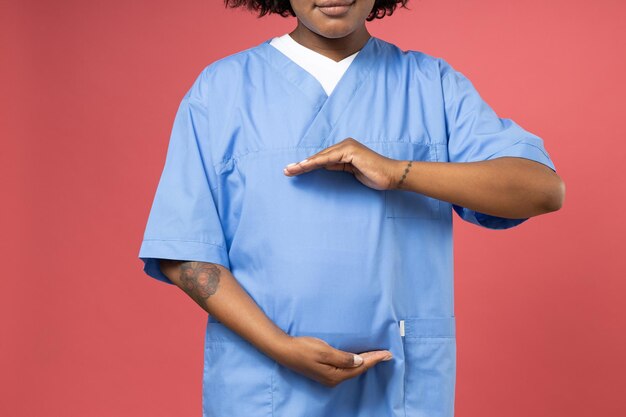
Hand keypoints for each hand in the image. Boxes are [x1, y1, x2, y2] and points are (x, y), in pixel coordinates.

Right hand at [273, 334, 392, 387]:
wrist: (284, 350)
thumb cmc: (303, 348)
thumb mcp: (325, 351)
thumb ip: (343, 357)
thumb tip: (360, 361)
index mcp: (335, 375)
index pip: (360, 366)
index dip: (375, 359)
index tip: (387, 354)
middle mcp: (333, 379)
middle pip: (358, 370)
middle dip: (373, 361)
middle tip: (387, 354)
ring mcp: (328, 377)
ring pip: (352, 370)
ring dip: (365, 362)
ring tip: (377, 356)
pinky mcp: (324, 372)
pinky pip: (345, 368)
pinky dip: (355, 362)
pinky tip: (358, 359)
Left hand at [283, 138, 398, 190]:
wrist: (392, 175)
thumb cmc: (375, 175)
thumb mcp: (351, 172)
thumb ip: (338, 166)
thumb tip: (323, 166)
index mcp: (345, 149)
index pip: (321, 159)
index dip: (306, 165)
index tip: (293, 171)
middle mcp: (344, 145)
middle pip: (318, 156)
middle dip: (301, 164)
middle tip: (286, 171)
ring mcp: (347, 147)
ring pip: (320, 157)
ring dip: (304, 164)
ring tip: (290, 170)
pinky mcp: (350, 151)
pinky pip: (328, 158)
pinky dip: (315, 162)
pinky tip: (304, 166)